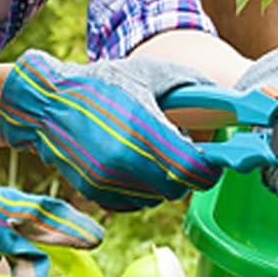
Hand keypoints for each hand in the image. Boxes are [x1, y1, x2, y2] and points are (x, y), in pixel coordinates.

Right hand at [0, 51, 222, 209]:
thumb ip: (193, 86)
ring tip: (148, 150)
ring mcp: (105, 181)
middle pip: (177, 188)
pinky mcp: (92, 193)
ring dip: (161, 181)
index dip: (209, 169)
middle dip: (185, 172)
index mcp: (142, 130)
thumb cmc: (102, 83)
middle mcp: (123, 161)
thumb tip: (231, 100)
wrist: (46, 102)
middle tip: (179, 149)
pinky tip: (129, 162)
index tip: (210, 160)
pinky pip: (132, 203)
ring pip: (155, 198)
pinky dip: (139, 189)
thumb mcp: (150, 73)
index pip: (193, 171)